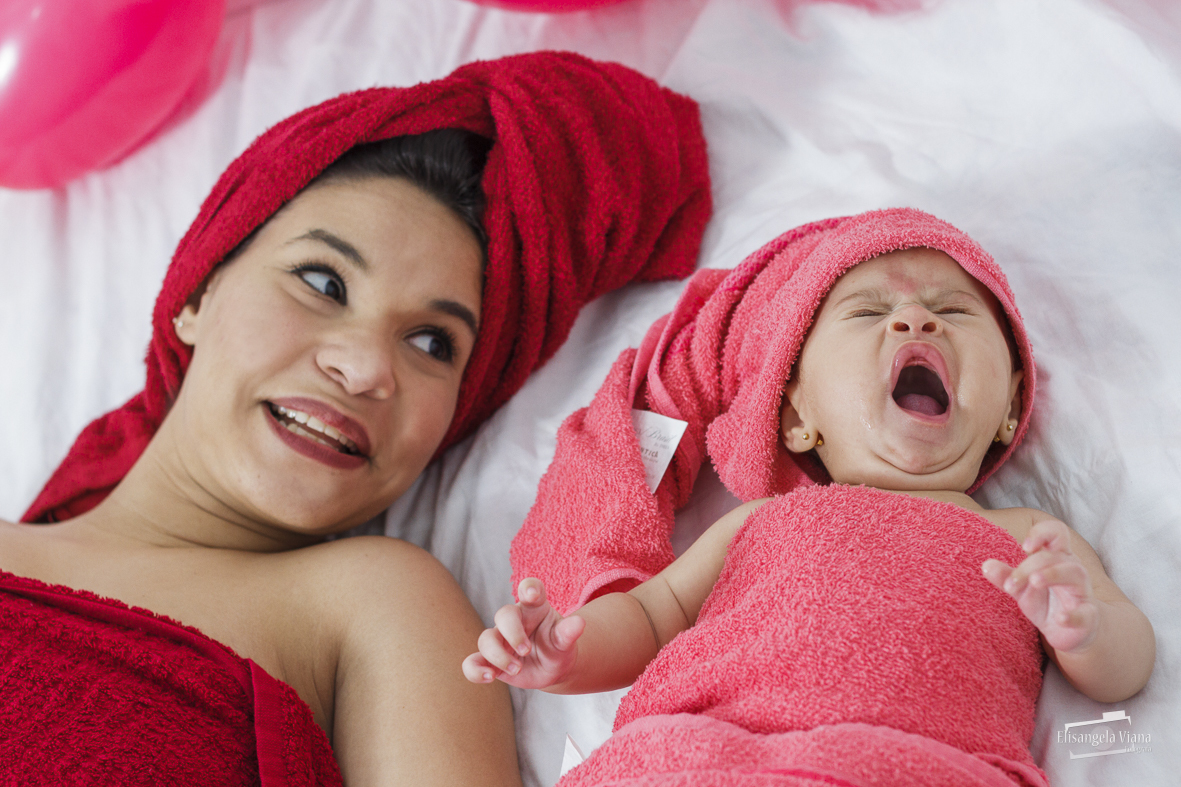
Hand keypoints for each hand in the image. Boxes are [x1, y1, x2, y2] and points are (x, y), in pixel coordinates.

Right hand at [462, 578, 585, 688]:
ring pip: (486, 639)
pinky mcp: (491, 660)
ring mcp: (500, 640)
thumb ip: (569, 633)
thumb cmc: (558, 647)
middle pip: (504, 615)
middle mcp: (514, 621)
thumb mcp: (566, 641)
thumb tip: (580, 622)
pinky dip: (475, 669)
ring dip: (499, 655)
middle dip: (513, 633)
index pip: (530, 589)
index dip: (528, 588)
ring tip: (516, 669)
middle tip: (526, 650)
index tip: (531, 594)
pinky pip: (473, 662)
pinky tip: (488, 677)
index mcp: (535, 608)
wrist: (552, 667)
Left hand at [983, 518, 1098, 652]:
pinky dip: (1072, 615)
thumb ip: (1006, 576)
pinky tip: (1060, 619)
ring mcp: (1082, 593)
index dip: (1042, 533)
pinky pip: (1085, 614)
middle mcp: (1072, 570)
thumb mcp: (1021, 588)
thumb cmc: (1045, 602)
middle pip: (1054, 556)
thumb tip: (986, 565)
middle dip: (1028, 567)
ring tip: (1034, 582)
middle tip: (1009, 585)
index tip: (1025, 546)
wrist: (1069, 632)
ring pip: (1075, 573)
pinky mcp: (1088, 617)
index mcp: (1056, 558)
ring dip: (1052, 574)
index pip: (1057, 532)